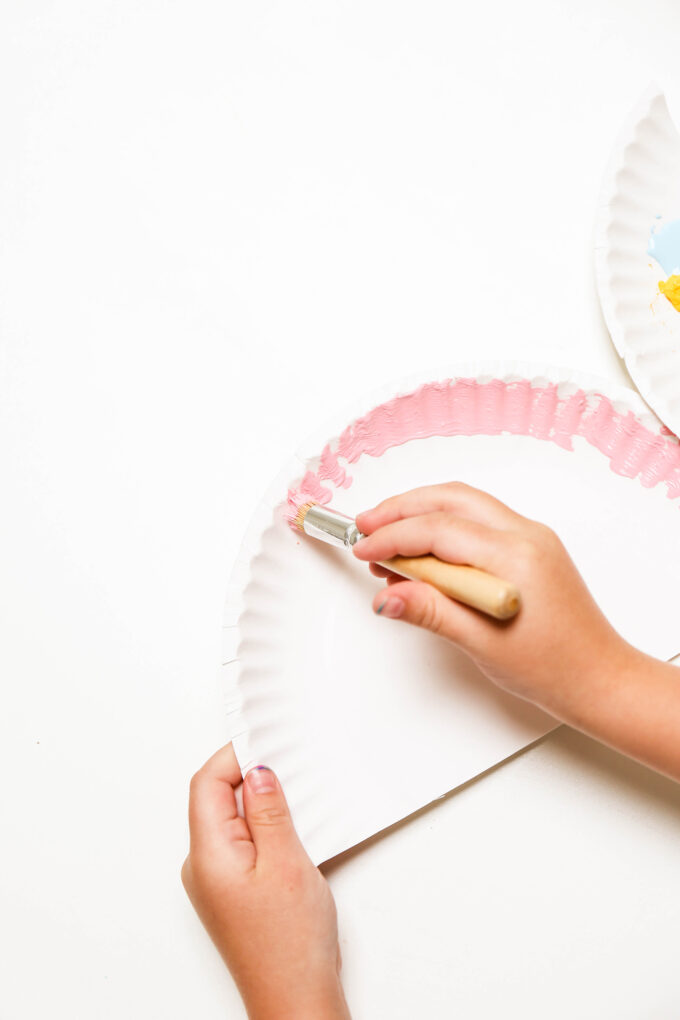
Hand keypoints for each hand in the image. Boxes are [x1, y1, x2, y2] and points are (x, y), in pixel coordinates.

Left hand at [182, 744, 349, 1019]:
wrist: (296, 1000)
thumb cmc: (290, 945)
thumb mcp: (286, 863)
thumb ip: (268, 811)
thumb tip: (258, 772)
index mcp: (208, 855)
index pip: (207, 784)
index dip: (234, 756)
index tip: (264, 740)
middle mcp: (203, 866)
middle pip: (216, 799)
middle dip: (249, 776)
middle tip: (286, 763)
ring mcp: (216, 880)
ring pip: (232, 820)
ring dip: (260, 803)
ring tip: (295, 799)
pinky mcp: (233, 890)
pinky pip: (243, 842)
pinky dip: (264, 827)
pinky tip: (290, 830)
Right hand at [352, 481, 631, 724]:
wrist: (598, 678)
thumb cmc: (552, 667)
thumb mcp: (481, 642)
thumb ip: (431, 612)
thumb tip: (388, 596)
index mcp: (515, 556)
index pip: (439, 529)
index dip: (393, 536)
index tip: (363, 550)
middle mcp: (526, 536)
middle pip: (451, 500)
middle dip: (402, 509)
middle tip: (365, 527)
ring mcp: (531, 538)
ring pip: (465, 505)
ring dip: (422, 514)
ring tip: (386, 540)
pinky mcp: (530, 547)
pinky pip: (480, 522)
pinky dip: (445, 528)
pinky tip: (423, 553)